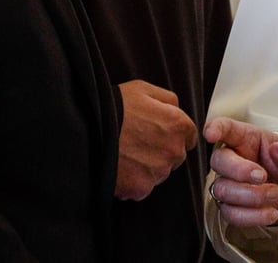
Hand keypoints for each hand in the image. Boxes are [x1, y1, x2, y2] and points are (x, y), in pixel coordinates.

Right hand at [115, 80, 197, 199]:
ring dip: (148, 167)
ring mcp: (158, 172)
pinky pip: (142, 188)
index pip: (189, 136)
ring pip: (159, 173)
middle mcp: (173, 151)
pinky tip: (120, 166)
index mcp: (177, 125)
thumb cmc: (114, 107)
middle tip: (138, 142)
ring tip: (126, 153)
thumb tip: (177, 110)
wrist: (88, 129)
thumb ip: (168, 100)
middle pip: (175, 156)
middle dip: (161, 151)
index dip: (173, 133)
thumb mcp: (144, 89)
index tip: (159, 133)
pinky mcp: (141, 188)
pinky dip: (133, 181)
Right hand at [203, 116, 277, 226]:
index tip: (210, 134)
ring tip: (275, 193)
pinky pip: (230, 214)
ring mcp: (229, 183)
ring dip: (251, 196)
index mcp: (245, 138)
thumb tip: (277, 149)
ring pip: (222, 190)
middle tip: (263, 176)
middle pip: (218, 161)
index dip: (215, 128)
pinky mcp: (232, 206)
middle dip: (239, 171)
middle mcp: (233, 159)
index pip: (225, 128)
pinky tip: (271, 212)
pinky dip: (252, 216)